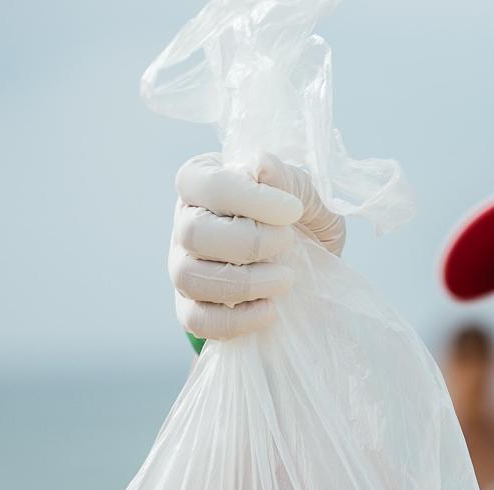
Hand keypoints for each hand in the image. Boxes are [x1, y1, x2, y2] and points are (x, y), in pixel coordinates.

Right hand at [169, 152, 345, 339]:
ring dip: (243, 283)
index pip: (206, 184)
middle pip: (193, 233)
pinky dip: (234, 320)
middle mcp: (184, 222)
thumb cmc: (302, 221)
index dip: (249, 199)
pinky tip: (269, 311)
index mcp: (203, 181)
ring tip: (285, 279)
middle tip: (288, 242)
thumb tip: (261, 166)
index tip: (292, 210)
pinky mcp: (191, 307)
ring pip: (188, 277)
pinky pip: (195, 320)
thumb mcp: (307, 196)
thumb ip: (288, 180)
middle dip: (249, 243)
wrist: (310, 270)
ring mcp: (182, 266)